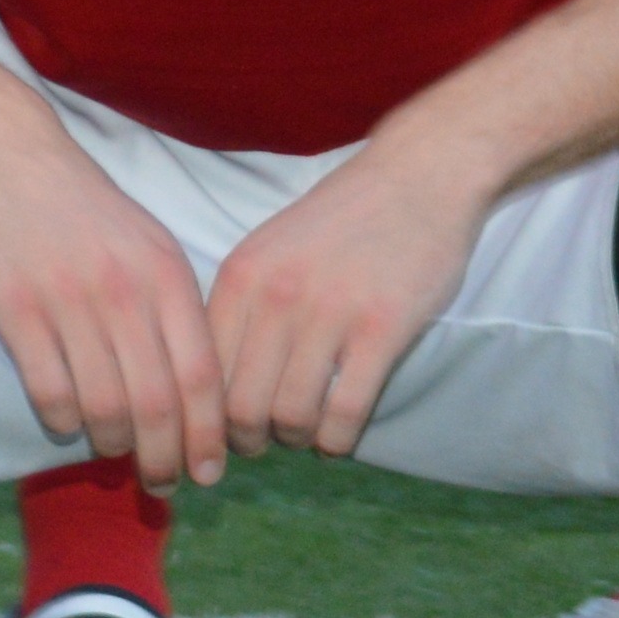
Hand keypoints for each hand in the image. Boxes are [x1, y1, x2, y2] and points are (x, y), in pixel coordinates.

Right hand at [0, 106, 226, 486]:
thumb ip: (176, 314)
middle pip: (157, 403)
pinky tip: (66, 421)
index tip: (208, 472)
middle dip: (164, 458)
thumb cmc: (87, 211)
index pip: (203, 377)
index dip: (208, 436)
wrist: (7, 155)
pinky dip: (63, 422)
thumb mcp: (151, 246)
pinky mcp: (15, 307)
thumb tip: (198, 400)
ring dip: (112, 444)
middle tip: (160, 483)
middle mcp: (124, 290)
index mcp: (166, 276)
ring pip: (103, 405)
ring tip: (112, 452)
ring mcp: (67, 299)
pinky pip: (49, 391)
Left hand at [204, 143, 489, 457]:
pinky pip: (345, 412)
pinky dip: (337, 440)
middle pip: (239, 404)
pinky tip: (339, 437)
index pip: (201, 369)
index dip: (206, 414)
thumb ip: (243, 307)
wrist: (416, 176)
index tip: (221, 430)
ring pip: (290, 415)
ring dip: (295, 439)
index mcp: (240, 276)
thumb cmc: (342, 220)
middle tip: (265, 441)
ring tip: (306, 434)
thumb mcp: (270, 250)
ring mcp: (328, 312)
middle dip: (248, 439)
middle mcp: (275, 296)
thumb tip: (216, 384)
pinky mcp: (381, 328)